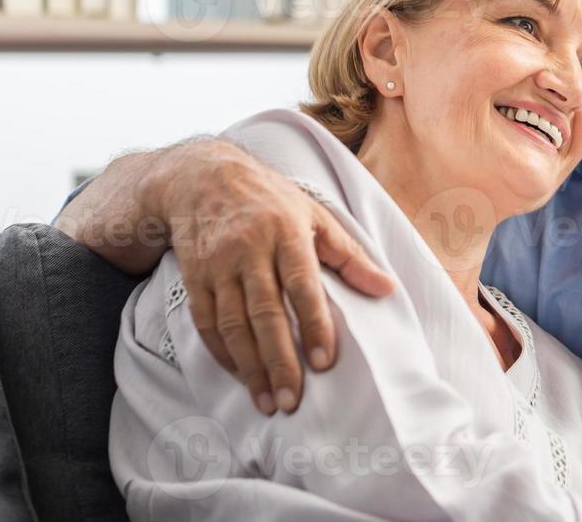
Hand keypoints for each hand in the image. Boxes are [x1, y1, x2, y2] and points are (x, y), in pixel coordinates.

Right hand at [147, 139, 395, 414]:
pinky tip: (241, 376)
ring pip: (232, 324)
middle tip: (292, 400)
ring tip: (268, 401)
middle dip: (279, 360)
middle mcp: (249, 251)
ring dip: (250, 367)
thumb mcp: (315, 215)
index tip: (325, 362)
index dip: (314, 324)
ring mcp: (218, 265)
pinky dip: (223, 353)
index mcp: (286, 233)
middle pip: (265, 312)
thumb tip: (387, 288)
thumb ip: (350, 256)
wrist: (203, 178)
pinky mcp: (194, 277)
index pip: (302, 285)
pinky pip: (206, 322)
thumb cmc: (270, 200)